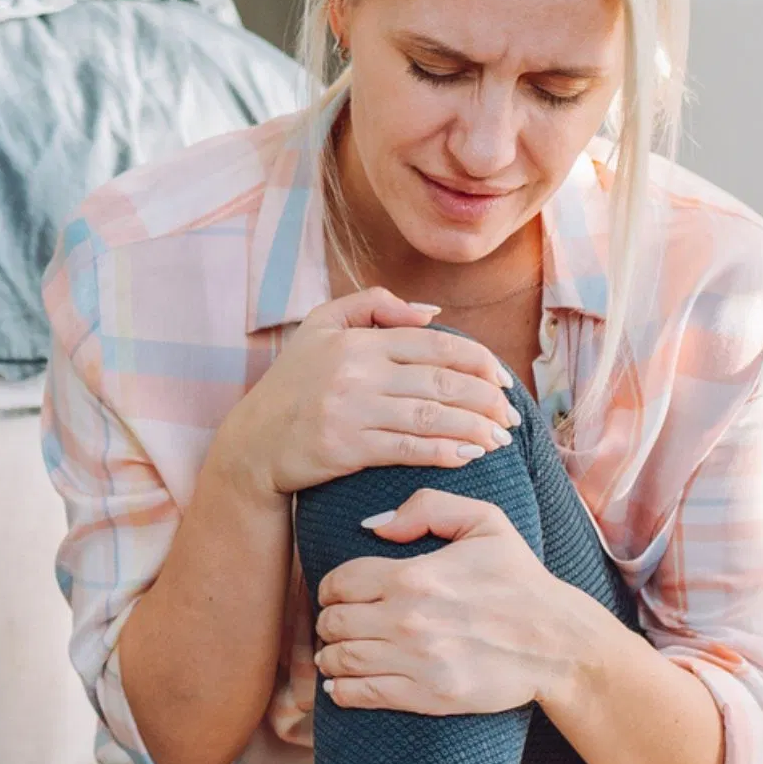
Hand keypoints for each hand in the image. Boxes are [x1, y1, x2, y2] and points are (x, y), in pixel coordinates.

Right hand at [213, 287, 518, 504]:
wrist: (252, 444)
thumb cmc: (293, 386)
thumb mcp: (321, 327)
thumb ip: (373, 307)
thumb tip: (430, 312)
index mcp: (359, 339)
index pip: (436, 344)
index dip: (478, 361)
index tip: (502, 380)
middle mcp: (357, 370)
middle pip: (441, 381)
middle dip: (485, 399)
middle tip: (510, 416)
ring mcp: (352, 409)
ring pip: (431, 416)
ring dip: (474, 428)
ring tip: (500, 440)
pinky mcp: (346, 447)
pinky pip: (408, 449)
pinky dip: (444, 452)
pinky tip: (469, 456)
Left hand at [313, 489, 578, 713]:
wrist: (558, 642)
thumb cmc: (521, 580)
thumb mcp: (485, 521)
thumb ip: (428, 507)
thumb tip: (375, 527)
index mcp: (415, 575)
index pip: (340, 582)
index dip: (331, 587)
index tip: (339, 594)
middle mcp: (409, 619)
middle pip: (333, 621)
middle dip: (329, 621)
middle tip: (338, 623)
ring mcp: (416, 661)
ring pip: (340, 659)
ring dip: (330, 656)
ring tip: (337, 653)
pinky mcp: (427, 696)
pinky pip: (360, 695)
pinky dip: (341, 690)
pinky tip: (342, 683)